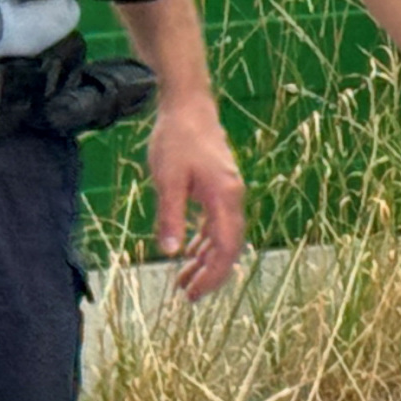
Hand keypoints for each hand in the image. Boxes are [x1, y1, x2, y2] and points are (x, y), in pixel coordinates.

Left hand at [147, 98, 247, 300]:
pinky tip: (188, 250)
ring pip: (222, 236)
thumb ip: (171, 216)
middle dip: (210, 274)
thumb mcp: (168, 180)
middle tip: (187, 296)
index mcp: (225, 198)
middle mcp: (232, 197)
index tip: (194, 294)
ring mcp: (227, 191)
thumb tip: (170, 252)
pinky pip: (216, 222)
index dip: (213, 276)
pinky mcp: (218, 185)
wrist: (188, 104)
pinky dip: (204, 241)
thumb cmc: (176, 139)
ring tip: (183, 280)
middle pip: (229, 247)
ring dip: (205, 260)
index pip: (226, 248)